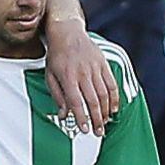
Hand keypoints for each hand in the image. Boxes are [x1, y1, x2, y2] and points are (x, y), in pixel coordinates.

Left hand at [45, 18, 119, 135]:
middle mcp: (82, 73)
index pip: (75, 102)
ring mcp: (94, 68)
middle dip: (96, 119)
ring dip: (106, 111)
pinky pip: (112, 84)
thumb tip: (64, 114)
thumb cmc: (56, 56)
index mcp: (67, 77)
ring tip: (105, 123)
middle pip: (92, 101)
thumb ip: (57, 95)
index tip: (84, 129)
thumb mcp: (50, 75)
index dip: (81, 117)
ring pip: (104, 94)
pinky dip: (114, 98)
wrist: (67, 33)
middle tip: (98, 132)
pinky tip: (114, 109)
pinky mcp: (103, 64)